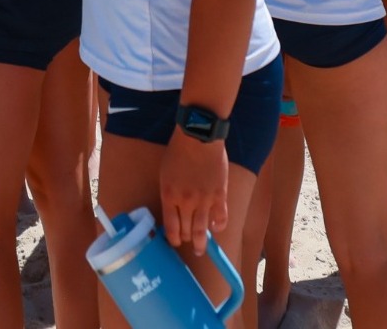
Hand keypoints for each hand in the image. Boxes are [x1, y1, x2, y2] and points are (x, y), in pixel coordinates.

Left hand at [160, 131, 228, 254]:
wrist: (198, 138)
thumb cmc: (178, 151)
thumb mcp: (165, 174)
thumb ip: (169, 194)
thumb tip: (174, 210)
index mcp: (169, 197)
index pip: (171, 227)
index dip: (173, 238)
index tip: (175, 242)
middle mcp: (186, 202)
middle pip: (186, 230)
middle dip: (186, 238)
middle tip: (188, 242)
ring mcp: (204, 200)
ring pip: (203, 229)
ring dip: (201, 242)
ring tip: (201, 249)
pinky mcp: (219, 195)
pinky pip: (221, 217)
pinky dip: (218, 226)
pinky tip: (216, 228)